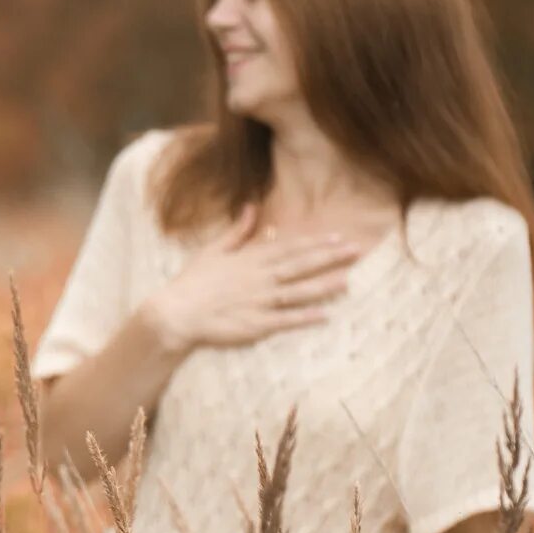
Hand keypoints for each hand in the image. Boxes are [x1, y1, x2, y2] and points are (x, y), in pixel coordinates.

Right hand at [139, 206, 360, 354]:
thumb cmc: (193, 282)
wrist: (176, 313)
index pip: (289, 248)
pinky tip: (325, 315)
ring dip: (324, 286)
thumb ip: (237, 230)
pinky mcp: (256, 324)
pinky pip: (285, 320)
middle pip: (300, 266)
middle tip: (357, 252)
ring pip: (298, 291)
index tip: (339, 237)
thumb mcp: (213, 250)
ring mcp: (259, 302)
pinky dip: (305, 318)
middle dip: (330, 258)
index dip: (316, 243)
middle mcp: (260, 278)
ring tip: (348, 281)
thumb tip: (253, 207)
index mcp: (250, 260)